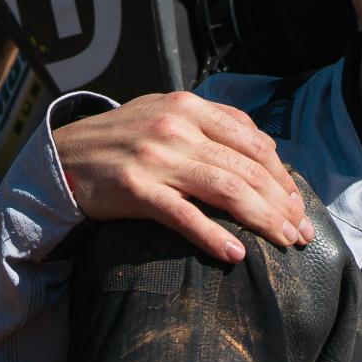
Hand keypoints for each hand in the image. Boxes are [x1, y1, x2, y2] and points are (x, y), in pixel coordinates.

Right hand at [53, 92, 314, 263]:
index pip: (253, 142)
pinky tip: (235, 254)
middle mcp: (175, 127)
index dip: (281, 175)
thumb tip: (265, 149)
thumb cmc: (121, 140)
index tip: (296, 203)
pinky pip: (183, 216)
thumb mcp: (164, 114)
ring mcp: (155, 157)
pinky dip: (213, 236)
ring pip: (225, 189)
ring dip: (261, 219)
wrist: (61, 157)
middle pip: (246, 169)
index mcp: (188, 107)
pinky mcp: (134, 189)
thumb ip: (211, 124)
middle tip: (300, 231)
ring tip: (283, 242)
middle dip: (280, 203)